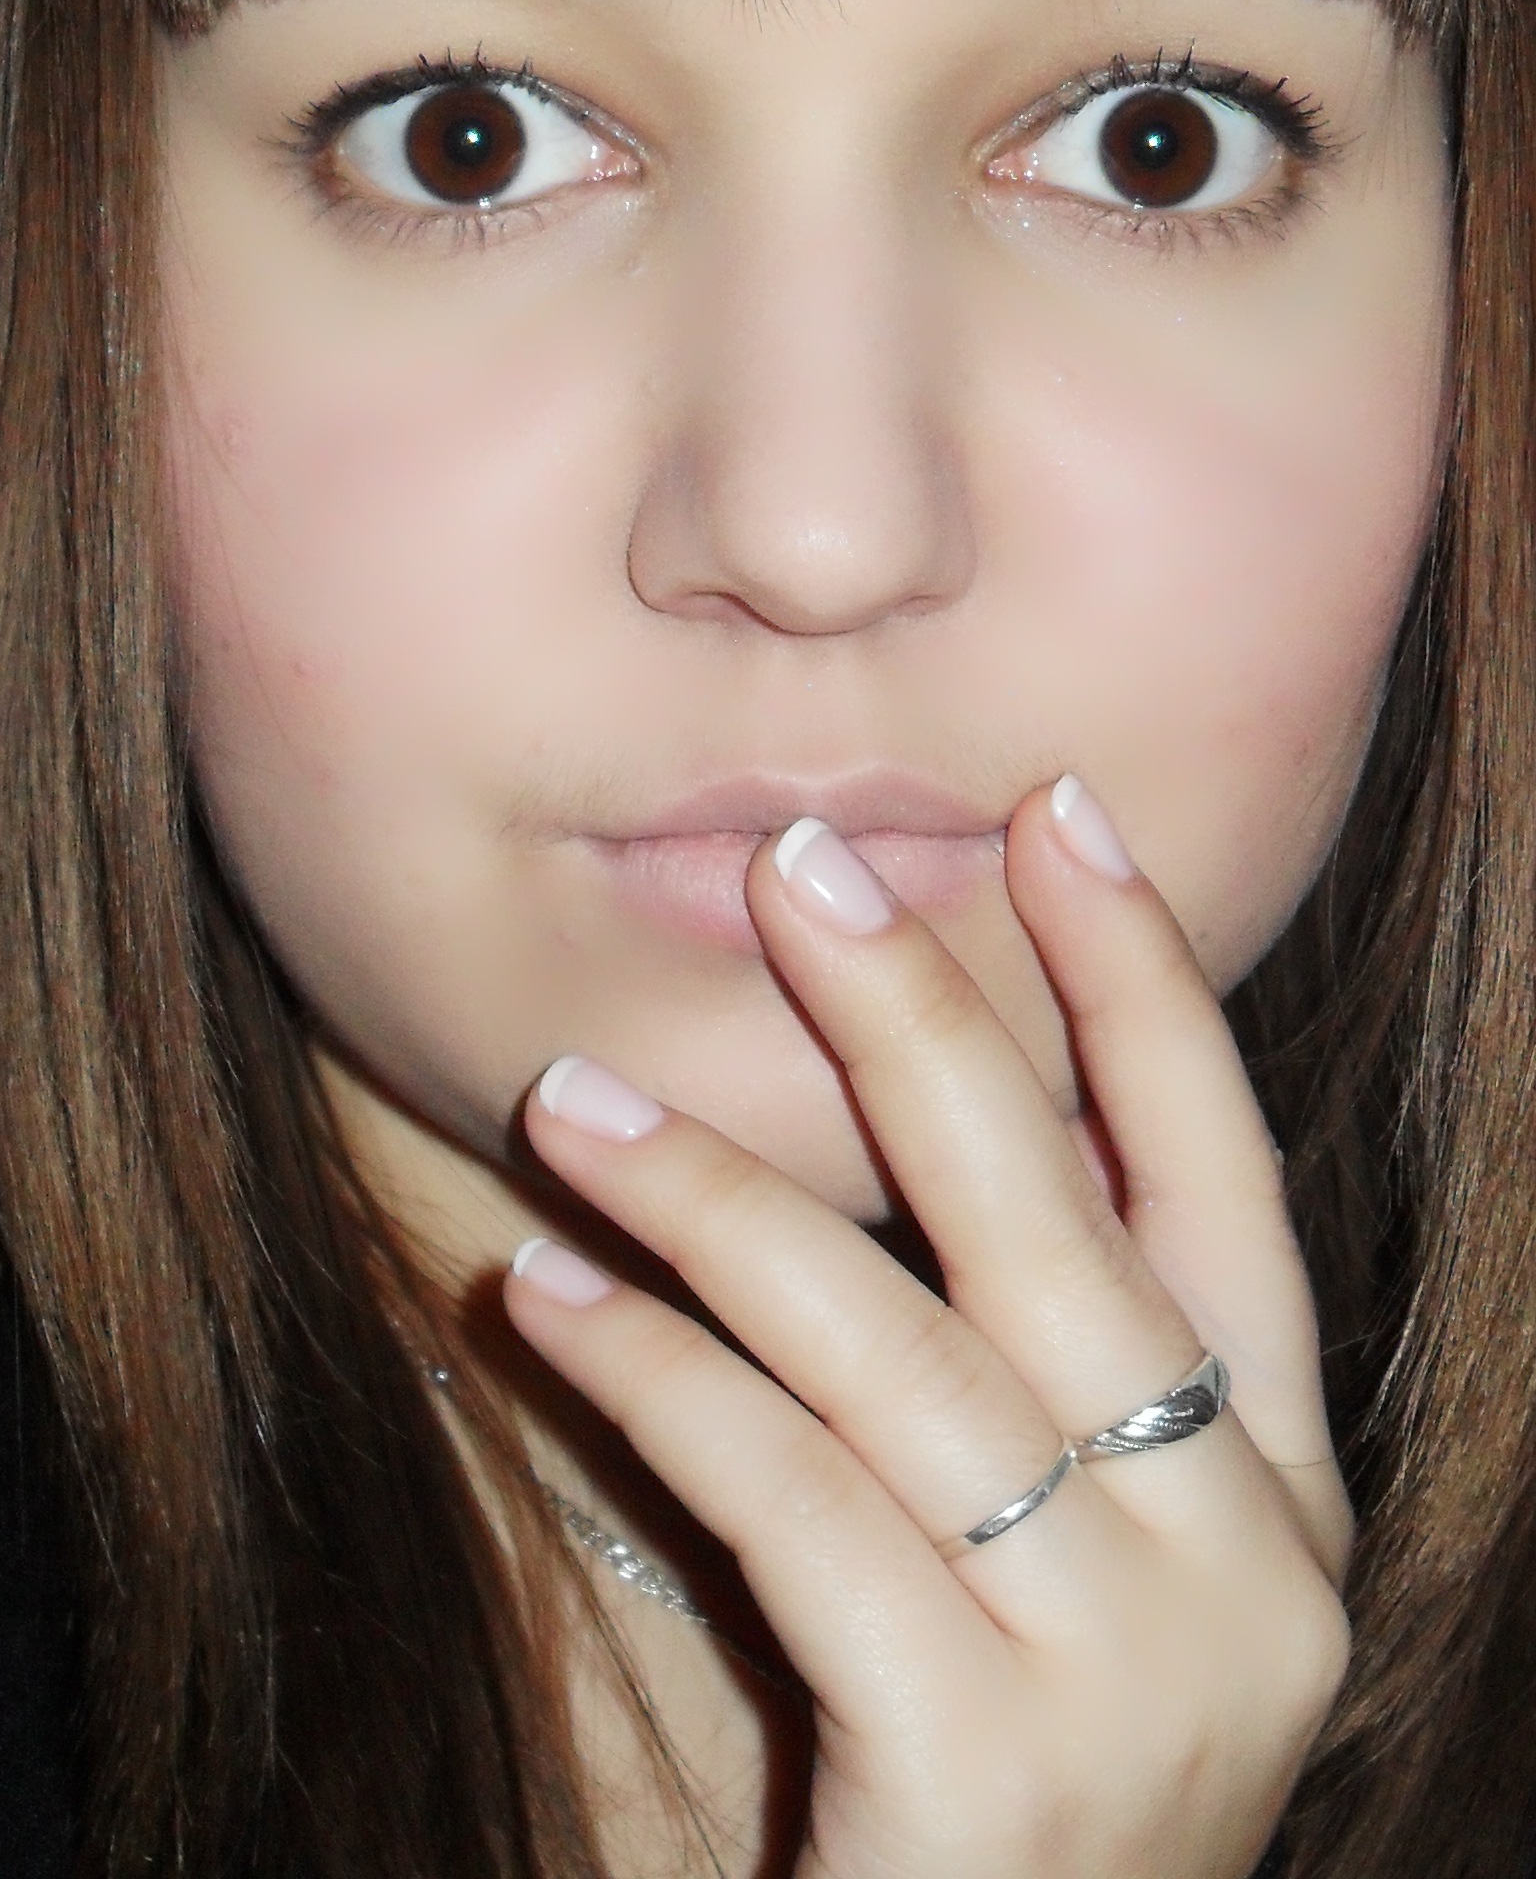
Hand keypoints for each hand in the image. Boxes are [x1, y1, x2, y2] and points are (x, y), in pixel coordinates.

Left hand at [504, 778, 1352, 1878]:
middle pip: (1057, 1223)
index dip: (1143, 990)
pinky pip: (791, 1501)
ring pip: (893, 1350)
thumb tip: (886, 1104)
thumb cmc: (1009, 1754)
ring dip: (715, 1204)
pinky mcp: (989, 1766)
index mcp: (1276, 1484)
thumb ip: (1024, 1368)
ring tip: (570, 1102)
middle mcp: (1242, 1554)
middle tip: (798, 876)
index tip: (1064, 817)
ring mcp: (1132, 1663)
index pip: (1221, 1180)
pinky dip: (658, 1377)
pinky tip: (542, 1296)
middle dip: (924, 1023)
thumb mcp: (1068, 1551)